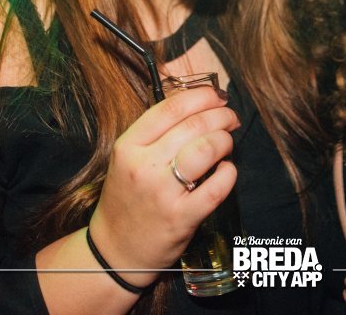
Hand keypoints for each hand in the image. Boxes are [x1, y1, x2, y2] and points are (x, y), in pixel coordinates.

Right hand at [85, 86, 239, 287]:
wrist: (116, 250)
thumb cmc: (127, 199)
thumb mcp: (127, 158)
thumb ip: (156, 133)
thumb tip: (199, 106)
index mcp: (128, 146)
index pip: (170, 107)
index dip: (201, 96)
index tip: (217, 96)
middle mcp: (143, 166)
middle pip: (194, 125)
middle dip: (221, 116)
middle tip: (230, 118)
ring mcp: (163, 193)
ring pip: (206, 149)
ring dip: (225, 140)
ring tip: (227, 143)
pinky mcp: (181, 217)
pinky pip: (217, 186)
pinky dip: (229, 173)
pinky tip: (226, 170)